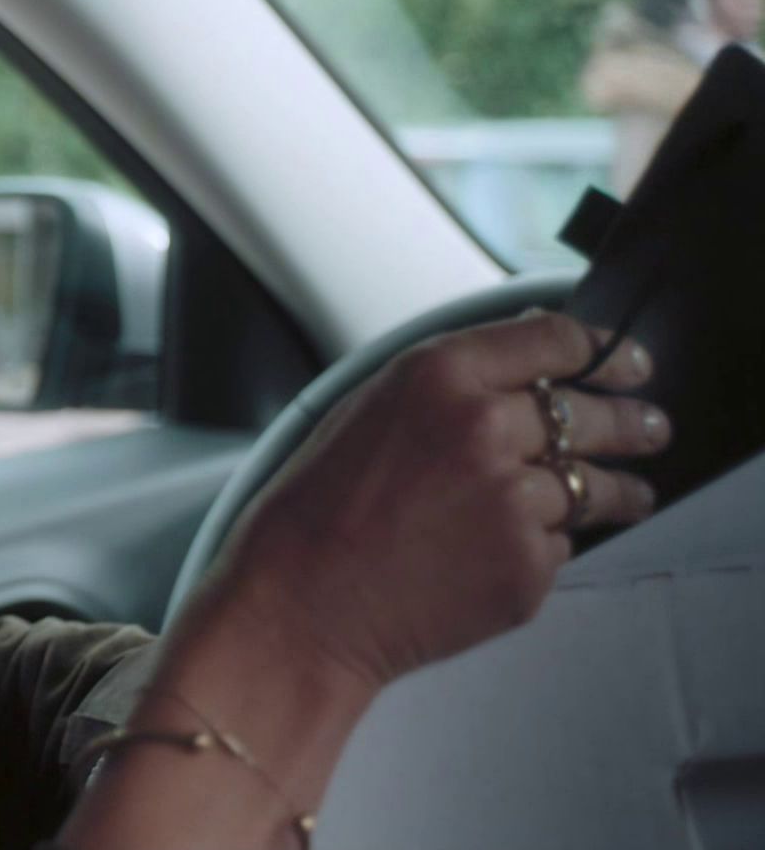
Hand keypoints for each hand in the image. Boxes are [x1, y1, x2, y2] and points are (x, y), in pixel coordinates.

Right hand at [209, 310, 669, 690]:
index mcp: (438, 375)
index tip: (626, 363)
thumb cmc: (314, 511)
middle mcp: (485, 428)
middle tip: (647, 428)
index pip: (557, 341)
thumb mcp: (366, 409)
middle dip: (631, 422)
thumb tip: (519, 365)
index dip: (602, 352)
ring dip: (617, 491)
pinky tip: (506, 552)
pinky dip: (543, 547)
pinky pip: (561, 546)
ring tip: (628, 497)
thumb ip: (445, 382)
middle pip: (593, 413)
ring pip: (597, 487)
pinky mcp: (527, 568)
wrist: (299, 604)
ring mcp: (513, 502)